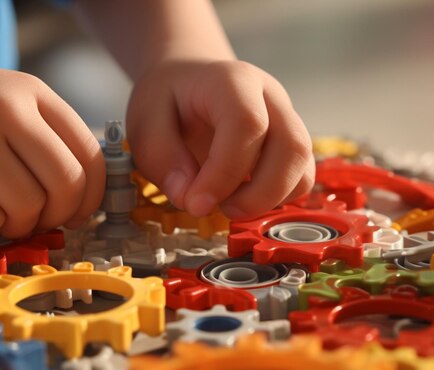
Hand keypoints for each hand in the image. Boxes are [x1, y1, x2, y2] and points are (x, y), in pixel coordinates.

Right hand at [0, 55, 104, 236]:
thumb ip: (37, 136)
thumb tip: (78, 194)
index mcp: (28, 91)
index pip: (90, 153)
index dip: (92, 195)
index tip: (78, 212)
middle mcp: (5, 112)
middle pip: (67, 186)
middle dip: (58, 216)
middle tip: (36, 220)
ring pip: (29, 211)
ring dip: (16, 225)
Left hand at [126, 59, 314, 218]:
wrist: (187, 80)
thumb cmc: (167, 99)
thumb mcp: (144, 121)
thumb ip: (161, 158)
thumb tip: (187, 197)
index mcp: (231, 81)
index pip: (246, 125)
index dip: (224, 173)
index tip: (196, 203)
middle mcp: (269, 97)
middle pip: (292, 146)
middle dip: (258, 194)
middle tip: (219, 210)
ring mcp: (286, 119)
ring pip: (302, 166)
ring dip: (269, 199)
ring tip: (228, 205)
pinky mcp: (289, 144)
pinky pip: (300, 177)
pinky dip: (275, 199)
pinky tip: (241, 199)